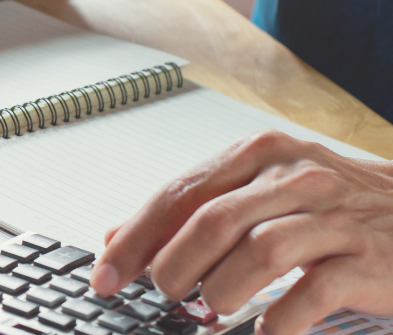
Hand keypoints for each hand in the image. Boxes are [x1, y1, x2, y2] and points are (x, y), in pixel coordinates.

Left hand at [90, 129, 392, 334]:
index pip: (179, 194)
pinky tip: (266, 331)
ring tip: (214, 307)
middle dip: (173, 266)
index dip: (134, 238)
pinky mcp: (368, 259)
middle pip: (211, 221)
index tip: (105, 274)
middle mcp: (296, 176)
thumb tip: (118, 238)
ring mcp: (335, 217)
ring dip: (222, 289)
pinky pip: (311, 292)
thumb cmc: (337, 205)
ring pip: (258, 252)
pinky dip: (279, 319)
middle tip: (165, 294)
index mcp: (260, 154)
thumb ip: (194, 210)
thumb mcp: (263, 191)